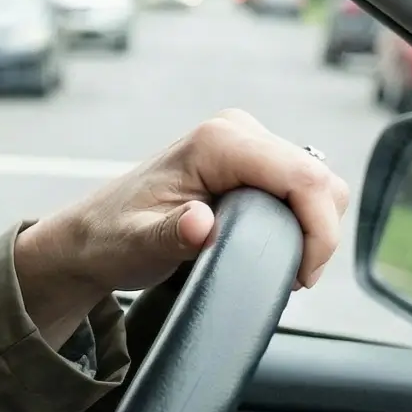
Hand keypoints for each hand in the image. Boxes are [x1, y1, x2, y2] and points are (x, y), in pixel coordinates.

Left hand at [13, 109, 349, 344]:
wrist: (92, 235)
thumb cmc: (110, 238)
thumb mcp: (137, 244)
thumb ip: (172, 235)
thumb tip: (202, 224)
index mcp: (218, 141)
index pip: (303, 178)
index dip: (318, 230)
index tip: (302, 275)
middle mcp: (238, 131)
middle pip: (319, 179)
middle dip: (318, 234)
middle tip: (292, 280)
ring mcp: (247, 143)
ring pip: (318, 183)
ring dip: (313, 229)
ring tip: (284, 268)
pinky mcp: (252, 162)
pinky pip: (302, 189)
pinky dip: (302, 222)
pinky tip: (277, 250)